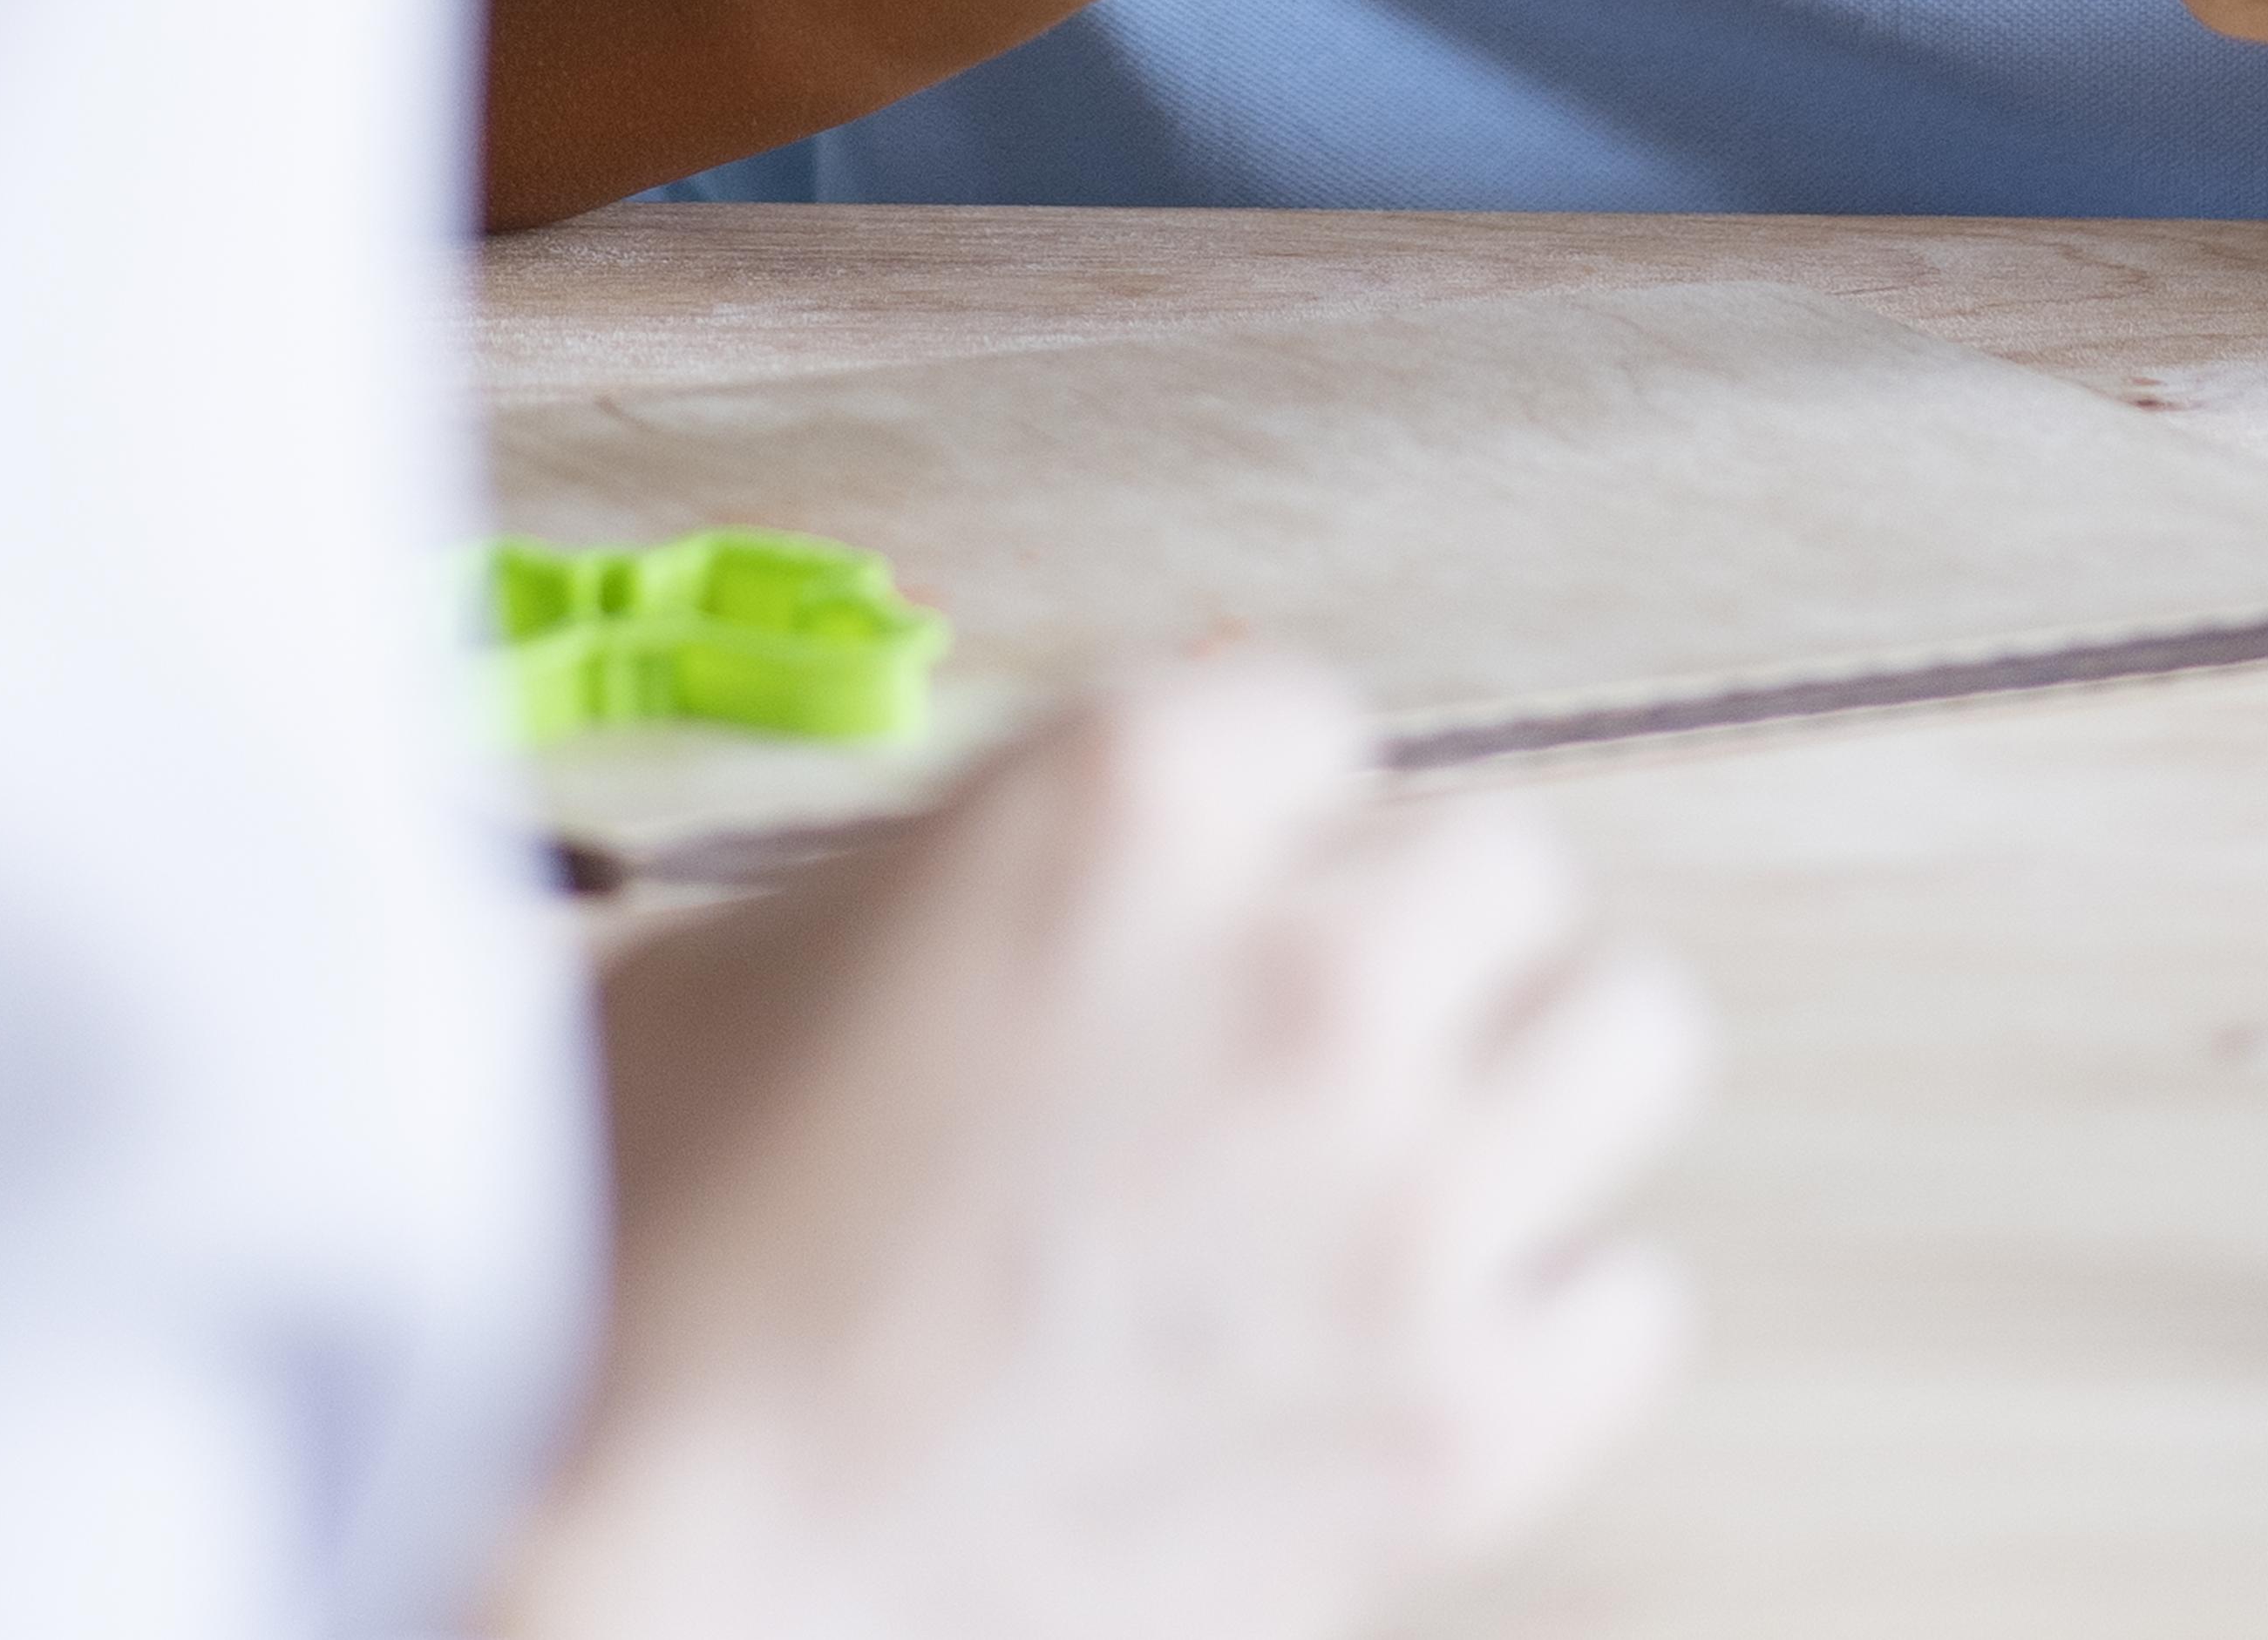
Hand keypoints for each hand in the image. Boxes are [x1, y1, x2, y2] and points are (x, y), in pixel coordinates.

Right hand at [511, 654, 1702, 1639]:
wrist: (638, 1547)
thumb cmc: (661, 1235)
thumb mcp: (810, 928)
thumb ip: (1023, 853)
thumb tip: (1179, 832)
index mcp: (1128, 798)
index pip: (1312, 719)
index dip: (1242, 824)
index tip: (1187, 906)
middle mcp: (1303, 970)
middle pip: (1501, 862)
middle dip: (1400, 932)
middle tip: (1291, 1032)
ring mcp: (1398, 1205)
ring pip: (1625, 1038)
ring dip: (1513, 1080)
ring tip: (1393, 1154)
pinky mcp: (1449, 1428)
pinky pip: (1629, 1301)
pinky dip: (1542, 1304)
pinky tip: (1413, 1328)